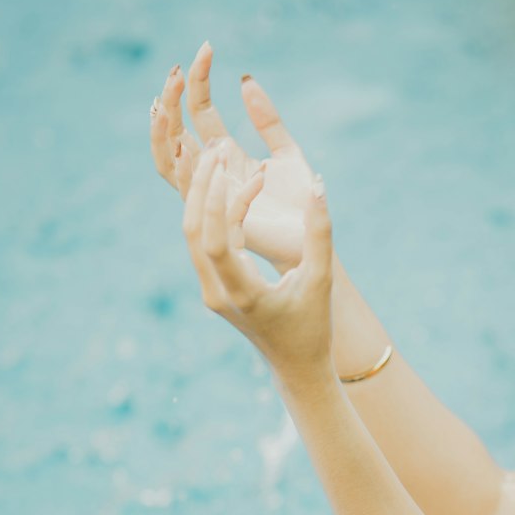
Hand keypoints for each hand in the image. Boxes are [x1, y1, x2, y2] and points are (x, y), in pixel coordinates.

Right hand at [151, 43, 314, 272]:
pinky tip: (184, 141)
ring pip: (169, 160)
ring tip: (165, 100)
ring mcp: (209, 193)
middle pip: (175, 131)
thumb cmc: (301, 204)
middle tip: (177, 69)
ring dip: (164, 130)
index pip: (200, 111)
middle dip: (170, 99)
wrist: (312, 241)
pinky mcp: (215, 215)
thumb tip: (244, 79)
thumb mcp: (287, 152)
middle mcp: (211, 173)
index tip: (207, 48)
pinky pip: (188, 190)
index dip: (199, 80)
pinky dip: (183, 166)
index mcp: (225, 155)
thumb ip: (267, 120)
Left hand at [183, 145, 334, 375]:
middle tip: (214, 149)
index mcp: (243, 295)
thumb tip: (319, 184)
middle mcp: (217, 294)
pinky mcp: (212, 285)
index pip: (215, 243)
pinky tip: (239, 188)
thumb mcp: (321, 277)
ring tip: (219, 159)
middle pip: (192, 232)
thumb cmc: (314, 325)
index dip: (219, 203)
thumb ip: (320, 231)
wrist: (296, 366)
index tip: (235, 169)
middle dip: (200, 187)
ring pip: (193, 234)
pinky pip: (206, 240)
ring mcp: (210, 291)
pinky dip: (218, 213)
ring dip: (204, 196)